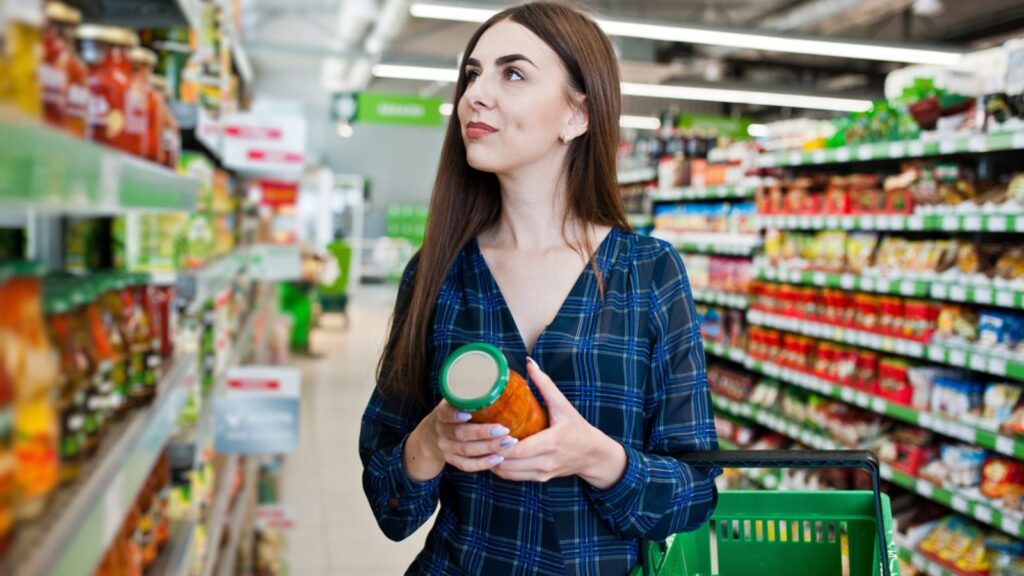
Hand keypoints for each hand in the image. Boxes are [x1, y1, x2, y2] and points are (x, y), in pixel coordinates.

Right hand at [403, 400, 518, 481]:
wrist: (432, 436)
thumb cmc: (452, 412)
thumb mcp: (455, 399)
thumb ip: (472, 391)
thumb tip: (501, 373)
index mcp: (442, 413)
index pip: (445, 413)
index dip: (455, 415)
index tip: (468, 413)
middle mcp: (442, 431)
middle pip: (460, 434)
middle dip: (483, 433)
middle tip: (504, 429)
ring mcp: (446, 448)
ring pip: (466, 451)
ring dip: (489, 448)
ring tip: (509, 442)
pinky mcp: (452, 461)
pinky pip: (467, 466)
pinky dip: (484, 464)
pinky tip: (499, 458)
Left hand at [493, 358, 626, 488]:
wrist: (593, 455)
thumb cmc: (577, 428)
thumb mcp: (563, 405)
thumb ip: (545, 384)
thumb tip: (529, 363)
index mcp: (552, 442)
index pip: (519, 449)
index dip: (500, 443)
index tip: (488, 431)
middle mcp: (546, 461)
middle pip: (509, 462)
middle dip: (490, 451)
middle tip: (477, 436)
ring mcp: (542, 473)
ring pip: (508, 472)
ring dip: (492, 461)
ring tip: (480, 445)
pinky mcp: (540, 478)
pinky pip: (513, 477)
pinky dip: (500, 468)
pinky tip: (492, 455)